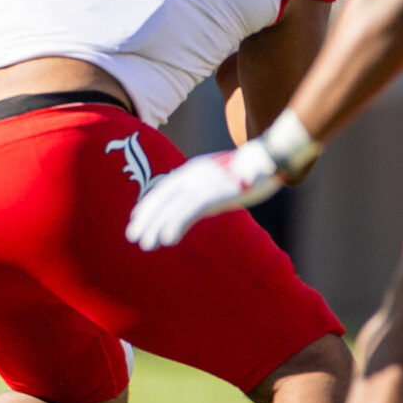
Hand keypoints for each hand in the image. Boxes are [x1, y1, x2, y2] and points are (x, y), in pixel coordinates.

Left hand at [125, 139, 282, 250]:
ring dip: (156, 227)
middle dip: (146, 219)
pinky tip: (167, 240)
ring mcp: (202, 184)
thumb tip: (198, 204)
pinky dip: (175, 225)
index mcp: (193, 170)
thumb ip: (206, 189)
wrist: (271, 157)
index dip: (149, 204)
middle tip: (132, 237)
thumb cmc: (250, 170)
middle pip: (161, 199)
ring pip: (171, 208)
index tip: (136, 219)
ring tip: (145, 245)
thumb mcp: (220, 176)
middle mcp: (193, 175)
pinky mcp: (213, 194)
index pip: (163, 188)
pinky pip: (189, 212)